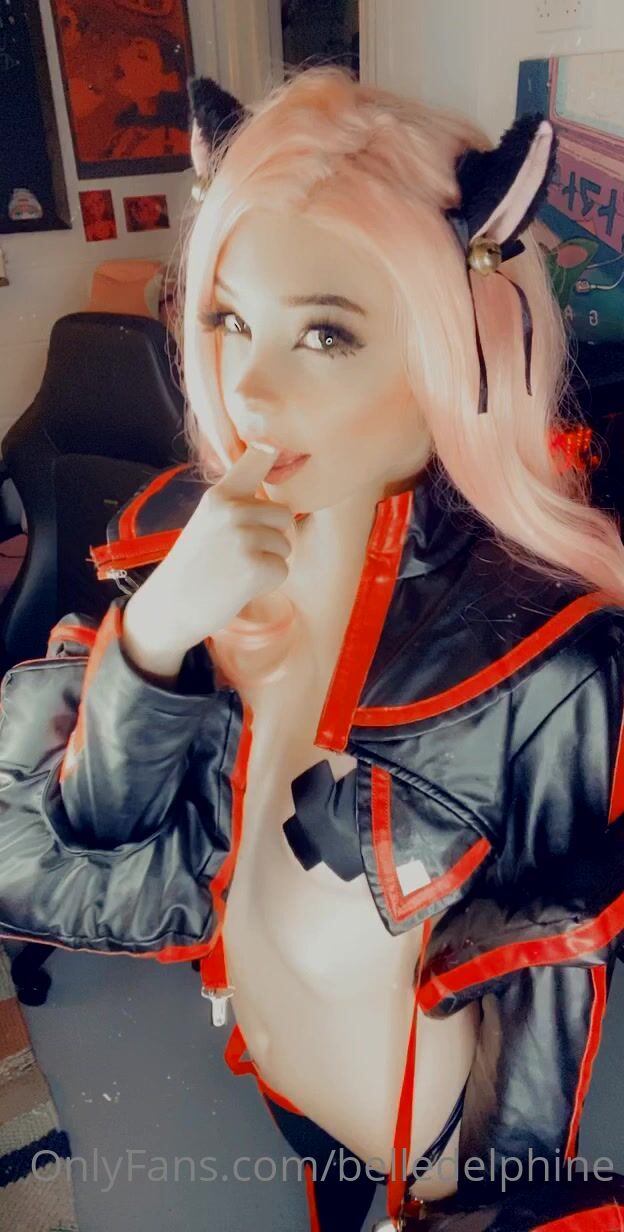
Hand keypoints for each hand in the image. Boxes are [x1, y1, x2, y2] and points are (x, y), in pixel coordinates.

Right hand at [122, 444, 294, 676]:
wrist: (171, 606)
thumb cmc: (194, 565)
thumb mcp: (208, 521)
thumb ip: (236, 504)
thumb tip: (274, 482)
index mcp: (220, 495)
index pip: (255, 459)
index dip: (271, 450)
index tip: (275, 442)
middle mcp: (233, 510)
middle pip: (284, 515)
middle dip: (273, 537)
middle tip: (243, 554)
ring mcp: (244, 538)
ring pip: (285, 544)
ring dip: (270, 561)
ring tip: (237, 570)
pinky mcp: (255, 566)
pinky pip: (282, 569)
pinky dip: (268, 582)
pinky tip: (241, 586)